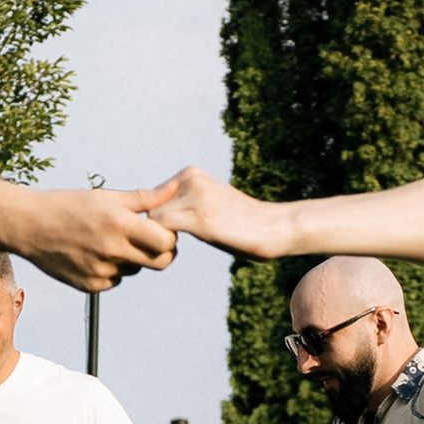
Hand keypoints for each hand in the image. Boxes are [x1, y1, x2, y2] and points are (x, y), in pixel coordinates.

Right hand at [20, 182, 179, 290]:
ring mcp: (101, 272)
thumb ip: (145, 199)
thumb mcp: (106, 197)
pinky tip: (94, 253)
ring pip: (135, 270)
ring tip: (110, 241)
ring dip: (132, 259)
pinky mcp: (90, 286)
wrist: (29, 226)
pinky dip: (113, 269)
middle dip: (162, 252)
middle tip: (152, 240)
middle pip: (159, 262)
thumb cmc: (69, 205)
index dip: (169, 236)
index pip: (166, 242)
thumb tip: (175, 190)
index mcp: (119, 224)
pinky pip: (115, 280)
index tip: (161, 228)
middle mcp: (112, 251)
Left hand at [144, 166, 287, 260]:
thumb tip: (155, 214)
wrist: (274, 227)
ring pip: (153, 218)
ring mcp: (195, 197)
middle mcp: (190, 179)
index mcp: (191, 173)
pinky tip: (177, 250)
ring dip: (158, 236)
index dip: (156, 219)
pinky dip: (162, 243)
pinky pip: (160, 229)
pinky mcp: (199, 218)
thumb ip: (184, 202)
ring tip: (175, 246)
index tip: (168, 234)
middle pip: (149, 207)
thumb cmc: (241, 221)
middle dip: (154, 227)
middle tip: (170, 242)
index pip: (152, 197)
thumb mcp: (209, 201)